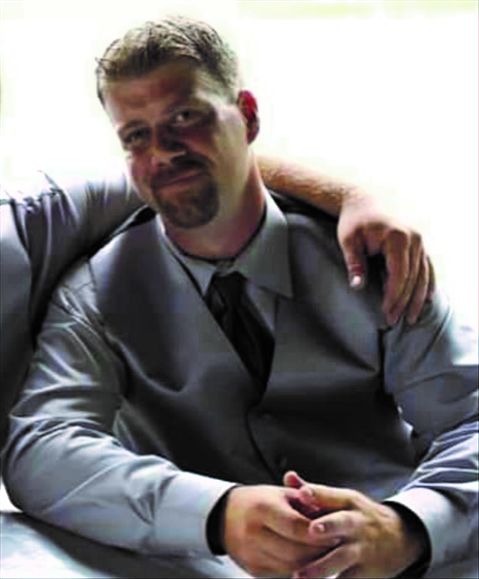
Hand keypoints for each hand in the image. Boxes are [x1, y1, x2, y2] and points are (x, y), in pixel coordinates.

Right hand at [222, 485, 339, 577]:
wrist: (225, 516)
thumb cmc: (260, 501)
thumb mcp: (281, 494)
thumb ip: (306, 503)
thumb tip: (332, 517)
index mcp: (262, 508)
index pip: (296, 527)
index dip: (318, 533)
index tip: (336, 532)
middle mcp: (254, 533)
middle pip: (296, 552)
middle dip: (320, 551)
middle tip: (338, 546)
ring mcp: (252, 554)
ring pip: (292, 567)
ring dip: (313, 564)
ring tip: (328, 554)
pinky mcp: (253, 570)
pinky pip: (283, 573)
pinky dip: (300, 569)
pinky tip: (310, 561)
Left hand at [284, 473, 427, 578]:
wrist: (398, 537)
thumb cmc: (357, 515)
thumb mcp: (342, 499)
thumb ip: (315, 492)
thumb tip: (288, 477)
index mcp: (348, 501)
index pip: (331, 495)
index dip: (316, 493)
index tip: (302, 493)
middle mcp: (356, 523)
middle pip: (342, 523)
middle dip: (328, 526)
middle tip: (311, 530)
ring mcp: (362, 548)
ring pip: (341, 558)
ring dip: (321, 567)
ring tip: (300, 576)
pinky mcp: (365, 572)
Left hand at [338, 191, 434, 325]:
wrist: (364, 197)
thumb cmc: (354, 220)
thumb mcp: (349, 240)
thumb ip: (355, 263)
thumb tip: (358, 286)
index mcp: (397, 238)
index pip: (399, 275)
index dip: (394, 296)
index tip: (386, 312)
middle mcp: (414, 239)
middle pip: (413, 278)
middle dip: (404, 302)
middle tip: (396, 321)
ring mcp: (420, 240)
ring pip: (423, 274)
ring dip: (418, 297)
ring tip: (413, 317)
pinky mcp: (419, 241)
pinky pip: (428, 265)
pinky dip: (428, 282)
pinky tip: (428, 298)